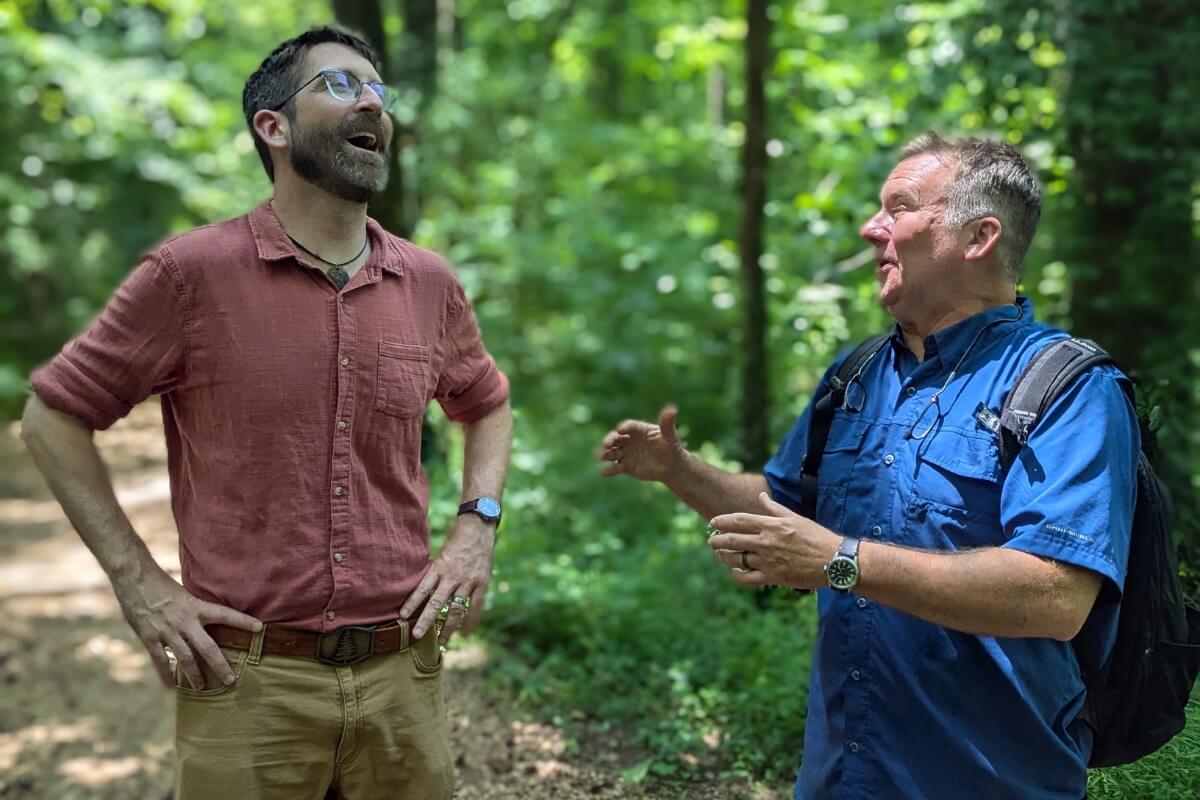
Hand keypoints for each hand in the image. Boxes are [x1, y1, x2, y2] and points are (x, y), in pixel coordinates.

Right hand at [113, 564, 261, 689]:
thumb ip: (194, 608)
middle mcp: (184, 621)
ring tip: (203, 688)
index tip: (260, 628)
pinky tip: (171, 687)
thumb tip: (208, 618)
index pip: (225, 614)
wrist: (134, 578)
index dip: (242, 621)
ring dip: (195, 676)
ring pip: (185, 658)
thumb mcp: (184, 592)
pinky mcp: (149, 637)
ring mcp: (167, 631)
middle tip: (231, 680)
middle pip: (207, 647)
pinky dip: (166, 675)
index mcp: (196, 606)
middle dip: (220, 666)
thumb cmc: (161, 583)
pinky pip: (159, 660)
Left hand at [401, 514, 494, 645]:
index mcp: (440, 566)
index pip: (423, 588)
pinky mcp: (482, 583)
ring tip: (442, 641)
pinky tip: (465, 632)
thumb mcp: (441, 551)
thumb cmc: (457, 537)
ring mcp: (469, 581)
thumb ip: (435, 569)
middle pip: (437, 603)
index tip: (402, 616)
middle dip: (426, 620)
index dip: (412, 603)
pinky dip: (471, 620)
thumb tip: (424, 586)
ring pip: (456, 609)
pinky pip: (476, 606)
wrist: (479, 526)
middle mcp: (453, 576)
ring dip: (448, 627)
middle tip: (417, 635)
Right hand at [599, 404, 686, 481]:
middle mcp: (629, 440)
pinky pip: (616, 468)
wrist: (672, 467)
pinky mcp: (626, 466)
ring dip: (607, 454)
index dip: (624, 427)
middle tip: (605, 444)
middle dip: (609, 440)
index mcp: (639, 430)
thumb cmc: (672, 448)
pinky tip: (605, 472)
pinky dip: (609, 470)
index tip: (620, 430)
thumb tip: (672, 409)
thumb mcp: (670, 436)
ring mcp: (626, 453)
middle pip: (616, 438)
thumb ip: (667, 423)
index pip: (629, 426)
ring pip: (613, 452)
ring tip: (602, 456)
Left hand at [707, 492, 840, 589]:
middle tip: (711, 540)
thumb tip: (760, 497)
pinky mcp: (773, 577)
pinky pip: (747, 578)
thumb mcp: (795, 517)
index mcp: (771, 526)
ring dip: (724, 556)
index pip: (739, 521)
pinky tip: (734, 571)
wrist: (834, 560)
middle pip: (732, 540)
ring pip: (736, 559)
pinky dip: (737, 574)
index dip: (722, 521)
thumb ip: (774, 508)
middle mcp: (767, 543)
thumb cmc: (816, 536)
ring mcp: (768, 561)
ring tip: (719, 554)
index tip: (712, 523)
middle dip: (717, 540)